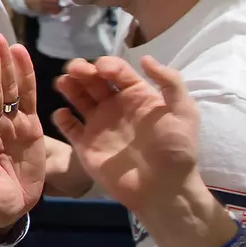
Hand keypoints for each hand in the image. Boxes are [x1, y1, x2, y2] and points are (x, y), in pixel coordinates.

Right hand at [51, 54, 199, 217]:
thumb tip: (144, 57)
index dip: (107, 65)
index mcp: (138, 96)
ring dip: (69, 87)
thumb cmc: (175, 150)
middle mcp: (116, 107)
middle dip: (82, 70)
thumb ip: (170, 82)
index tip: (100, 68)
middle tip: (72, 69)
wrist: (164, 189)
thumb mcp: (183, 112)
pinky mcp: (86, 145)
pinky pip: (69, 127)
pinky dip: (61, 118)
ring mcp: (99, 126)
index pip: (117, 72)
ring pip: (78, 99)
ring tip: (62, 82)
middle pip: (93, 81)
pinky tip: (63, 113)